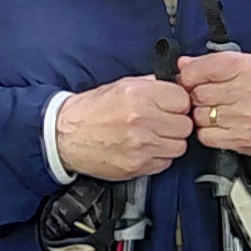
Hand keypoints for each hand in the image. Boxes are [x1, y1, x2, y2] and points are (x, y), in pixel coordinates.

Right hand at [53, 75, 195, 181]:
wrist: (65, 135)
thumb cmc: (92, 110)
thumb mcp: (122, 85)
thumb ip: (153, 84)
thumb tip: (178, 84)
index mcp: (139, 95)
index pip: (183, 100)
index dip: (179, 103)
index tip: (172, 105)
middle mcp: (142, 120)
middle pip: (185, 125)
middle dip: (176, 122)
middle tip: (162, 121)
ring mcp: (141, 146)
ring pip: (179, 146)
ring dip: (170, 141)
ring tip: (153, 135)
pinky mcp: (137, 166)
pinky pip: (165, 162)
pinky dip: (159, 156)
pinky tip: (145, 148)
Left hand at [179, 48, 250, 157]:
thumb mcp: (247, 66)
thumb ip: (213, 62)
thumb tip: (183, 64)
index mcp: (249, 68)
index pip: (204, 68)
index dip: (190, 74)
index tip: (190, 78)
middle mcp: (249, 92)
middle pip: (199, 93)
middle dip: (196, 95)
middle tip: (206, 96)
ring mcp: (245, 117)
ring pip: (200, 115)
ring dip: (202, 114)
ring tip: (215, 110)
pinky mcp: (241, 138)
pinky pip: (205, 135)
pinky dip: (207, 131)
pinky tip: (219, 125)